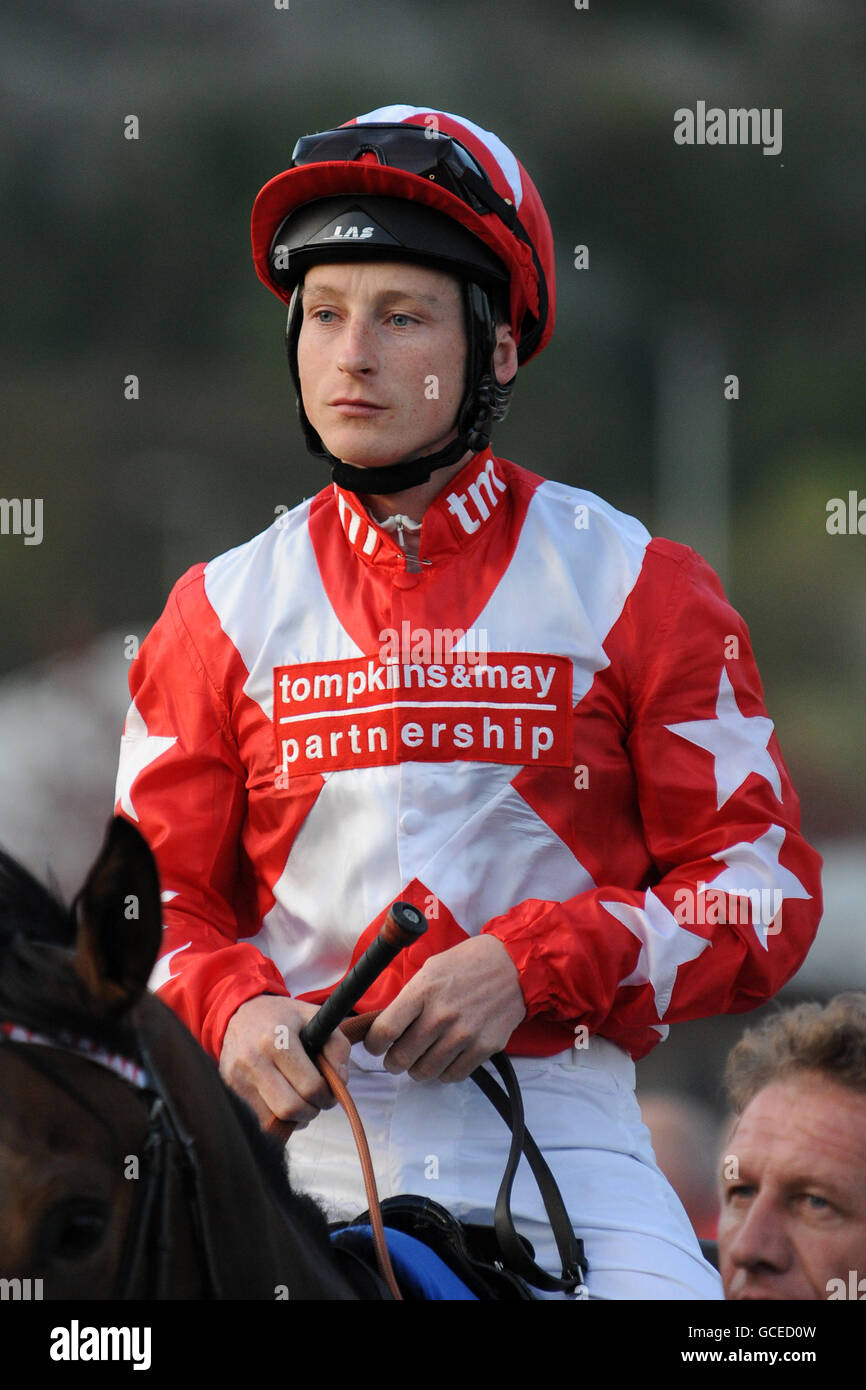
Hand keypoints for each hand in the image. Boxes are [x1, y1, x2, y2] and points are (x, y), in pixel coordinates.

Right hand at [219, 994, 350, 1131]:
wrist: (240, 1012)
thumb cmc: (283, 1018)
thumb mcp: (315, 1018)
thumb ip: (337, 1046)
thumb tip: (340, 1081)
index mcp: (277, 1039)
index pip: (310, 1086)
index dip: (327, 1096)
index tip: (330, 1092)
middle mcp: (253, 1059)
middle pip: (290, 1108)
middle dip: (311, 1111)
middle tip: (317, 1102)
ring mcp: (236, 1076)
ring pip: (273, 1120)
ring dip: (293, 1118)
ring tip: (299, 1100)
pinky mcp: (228, 1088)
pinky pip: (257, 1119)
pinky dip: (274, 1119)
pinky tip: (280, 1101)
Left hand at [363, 935, 525, 1082]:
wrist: (513, 965)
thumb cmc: (466, 964)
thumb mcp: (429, 970)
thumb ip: (409, 998)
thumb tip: (388, 1026)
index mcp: (423, 991)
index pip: (384, 1031)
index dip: (374, 1044)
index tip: (376, 1045)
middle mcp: (441, 1016)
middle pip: (401, 1058)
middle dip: (393, 1061)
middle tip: (397, 1056)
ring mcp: (464, 1035)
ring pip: (424, 1072)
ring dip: (417, 1068)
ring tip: (421, 1058)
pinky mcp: (484, 1048)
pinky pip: (453, 1075)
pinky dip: (444, 1072)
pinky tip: (445, 1058)